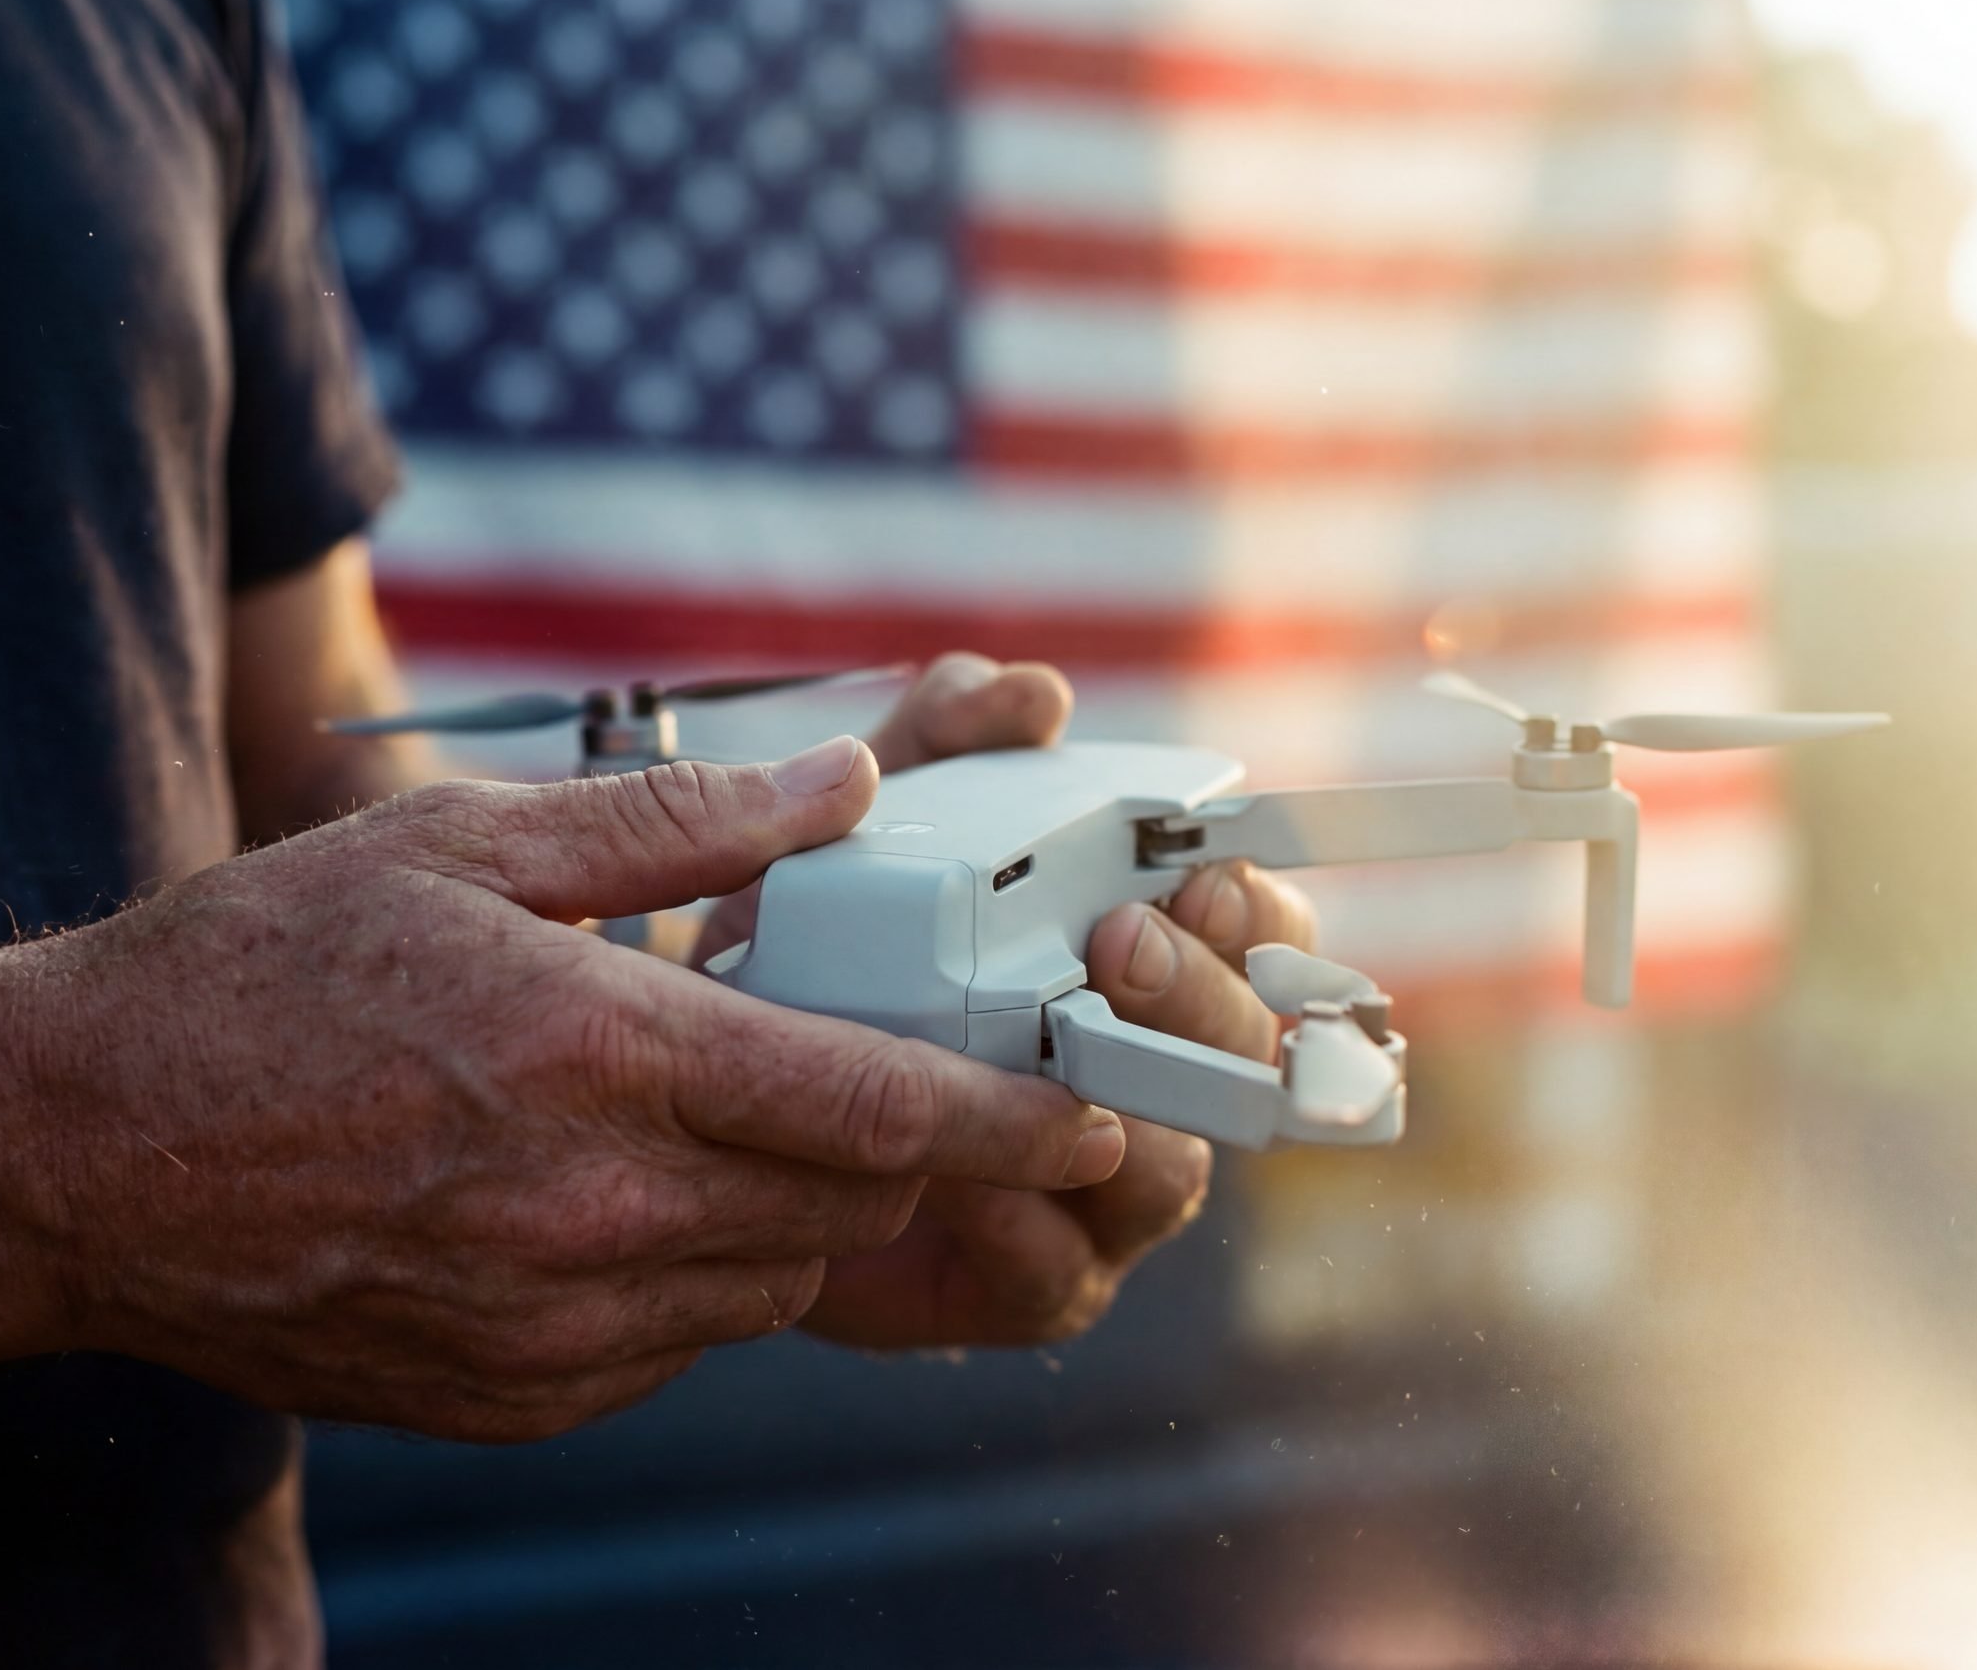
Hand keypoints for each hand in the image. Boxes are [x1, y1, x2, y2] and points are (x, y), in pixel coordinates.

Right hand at [23, 738, 1124, 1443]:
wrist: (76, 1153)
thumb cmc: (260, 972)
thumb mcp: (461, 846)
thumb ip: (673, 820)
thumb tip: (846, 785)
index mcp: (602, 1056)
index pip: (872, 1109)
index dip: (1007, 1118)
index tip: (1090, 1115)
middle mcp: (593, 1212)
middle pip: (846, 1205)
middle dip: (898, 1149)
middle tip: (884, 1081)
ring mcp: (550, 1325)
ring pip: (770, 1282)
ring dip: (789, 1208)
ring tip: (713, 1122)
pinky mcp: (509, 1394)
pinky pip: (673, 1346)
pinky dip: (691, 1275)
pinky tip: (613, 1198)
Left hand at [699, 654, 1321, 1347]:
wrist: (712, 1096)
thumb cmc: (824, 948)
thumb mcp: (872, 822)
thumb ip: (942, 741)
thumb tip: (1027, 693)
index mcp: (1151, 962)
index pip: (1264, 935)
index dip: (1256, 910)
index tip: (1201, 878)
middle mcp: (1154, 1080)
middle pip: (1246, 1055)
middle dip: (1198, 999)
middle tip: (1121, 944)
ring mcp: (1104, 1194)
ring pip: (1176, 1171)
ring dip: (1118, 1112)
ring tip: (1036, 1056)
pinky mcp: (1031, 1282)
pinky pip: (1061, 1271)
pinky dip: (1015, 1219)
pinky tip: (951, 1169)